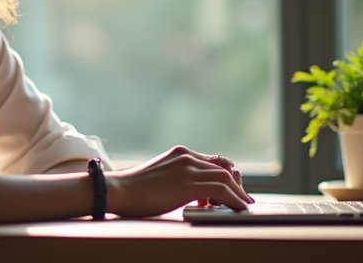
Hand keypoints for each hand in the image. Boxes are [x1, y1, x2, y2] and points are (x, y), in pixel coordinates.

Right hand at [105, 146, 253, 217]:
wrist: (118, 190)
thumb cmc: (135, 190)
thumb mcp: (162, 177)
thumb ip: (180, 179)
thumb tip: (199, 194)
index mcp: (180, 153)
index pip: (213, 162)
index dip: (227, 177)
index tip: (233, 191)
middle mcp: (186, 156)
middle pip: (223, 168)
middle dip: (236, 185)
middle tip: (242, 200)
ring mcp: (187, 168)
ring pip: (225, 178)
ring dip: (238, 193)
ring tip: (244, 206)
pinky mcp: (187, 183)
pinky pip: (221, 190)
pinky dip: (234, 199)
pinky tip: (238, 208)